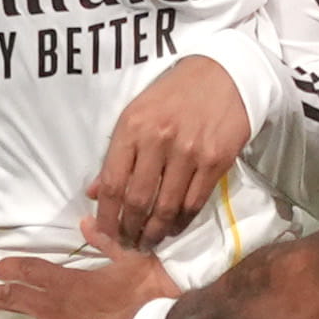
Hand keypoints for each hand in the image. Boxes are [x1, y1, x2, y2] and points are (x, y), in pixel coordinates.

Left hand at [83, 53, 246, 249]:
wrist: (223, 74)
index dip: (106, 216)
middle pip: (138, 200)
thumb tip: (95, 193)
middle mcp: (159, 140)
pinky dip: (181, 222)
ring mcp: (189, 152)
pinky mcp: (216, 161)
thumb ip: (116, 154)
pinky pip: (194, 202)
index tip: (105, 233)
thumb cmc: (173, 94)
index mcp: (132, 127)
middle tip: (128, 243)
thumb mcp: (136, 114)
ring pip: (166, 207)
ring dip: (155, 232)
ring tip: (148, 242)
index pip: (113, 183)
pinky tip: (174, 228)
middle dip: (129, 230)